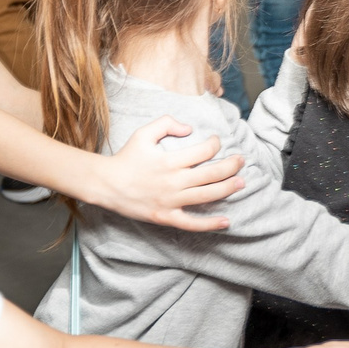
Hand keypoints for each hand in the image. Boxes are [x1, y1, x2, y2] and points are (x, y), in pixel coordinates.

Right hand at [95, 118, 244, 231]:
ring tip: (242, 182)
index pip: (203, 151)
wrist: (106, 184)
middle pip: (211, 174)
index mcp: (169, 160)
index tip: (217, 142)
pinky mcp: (166, 217)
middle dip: (230, 166)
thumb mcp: (143, 133)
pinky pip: (192, 223)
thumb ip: (166, 123)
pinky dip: (210, 224)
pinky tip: (226, 221)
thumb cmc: (126, 158)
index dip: (215, 144)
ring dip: (227, 188)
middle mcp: (173, 181)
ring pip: (206, 196)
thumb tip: (189, 128)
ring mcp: (171, 201)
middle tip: (241, 161)